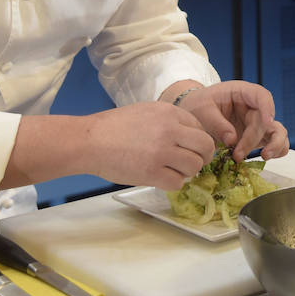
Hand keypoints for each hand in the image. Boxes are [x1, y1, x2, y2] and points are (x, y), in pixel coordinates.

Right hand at [77, 102, 215, 190]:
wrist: (89, 141)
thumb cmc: (113, 127)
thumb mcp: (145, 112)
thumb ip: (168, 121)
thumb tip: (187, 138)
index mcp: (169, 112)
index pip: (200, 127)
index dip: (196, 141)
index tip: (189, 149)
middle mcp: (170, 129)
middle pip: (205, 147)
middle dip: (202, 157)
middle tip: (191, 163)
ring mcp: (162, 151)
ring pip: (194, 166)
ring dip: (186, 172)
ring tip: (171, 170)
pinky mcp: (153, 172)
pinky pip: (178, 182)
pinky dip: (172, 183)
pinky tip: (161, 178)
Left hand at [176, 81, 289, 160]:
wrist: (193, 114)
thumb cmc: (198, 106)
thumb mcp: (202, 111)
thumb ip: (217, 124)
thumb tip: (232, 140)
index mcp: (241, 92)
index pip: (261, 95)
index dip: (267, 108)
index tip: (267, 122)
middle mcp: (253, 106)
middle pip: (265, 120)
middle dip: (253, 139)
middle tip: (238, 154)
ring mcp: (256, 122)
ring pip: (277, 131)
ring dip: (274, 145)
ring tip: (263, 157)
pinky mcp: (256, 136)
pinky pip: (273, 142)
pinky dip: (275, 151)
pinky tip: (265, 157)